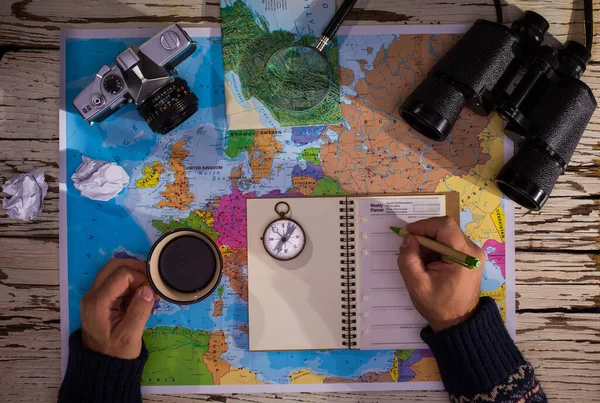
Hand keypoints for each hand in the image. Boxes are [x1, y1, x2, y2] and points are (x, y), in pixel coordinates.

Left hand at [80, 258, 156, 358]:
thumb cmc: (116, 353)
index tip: (153, 292)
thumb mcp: (130, 335)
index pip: (122, 275)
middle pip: (113, 266)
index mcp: (98, 302)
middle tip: (152, 280)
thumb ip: (139, 310)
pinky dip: (129, 282)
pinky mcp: (99, 299)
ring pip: (113, 271)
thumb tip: (148, 289)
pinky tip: (140, 295)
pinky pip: (114, 281)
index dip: (141, 278)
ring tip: (147, 289)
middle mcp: (92, 295)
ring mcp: (94, 296)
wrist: (101, 366)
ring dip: (132, 274)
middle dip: (135, 268)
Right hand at [397, 216, 485, 331]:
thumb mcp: (417, 285)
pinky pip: (450, 243)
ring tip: (421, 261)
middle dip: (425, 236)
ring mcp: (473, 253)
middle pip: (446, 229)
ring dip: (430, 243)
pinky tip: (430, 264)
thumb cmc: (438, 306)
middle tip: (411, 250)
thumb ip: (408, 259)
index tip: (408, 234)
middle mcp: (473, 251)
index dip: (424, 225)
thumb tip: (408, 238)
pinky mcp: (470, 257)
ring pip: (447, 235)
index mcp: (464, 256)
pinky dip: (436, 248)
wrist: (459, 322)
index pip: (444, 226)